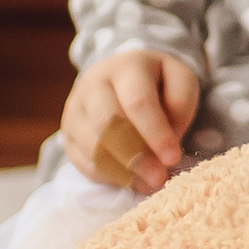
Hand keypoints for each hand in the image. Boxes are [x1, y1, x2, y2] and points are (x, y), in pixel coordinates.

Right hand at [61, 51, 200, 197]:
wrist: (125, 76)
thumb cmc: (158, 82)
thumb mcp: (180, 80)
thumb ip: (180, 104)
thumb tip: (167, 138)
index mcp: (127, 66)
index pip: (137, 101)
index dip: (155, 133)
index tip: (173, 158)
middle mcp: (94, 83)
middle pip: (108, 124)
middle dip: (136, 156)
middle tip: (159, 178)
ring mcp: (75, 108)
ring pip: (92, 146)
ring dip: (122, 171)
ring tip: (148, 182)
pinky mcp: (67, 132)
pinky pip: (83, 162)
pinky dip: (108, 176)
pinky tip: (131, 180)